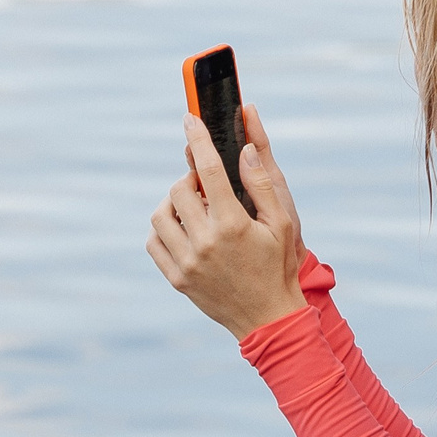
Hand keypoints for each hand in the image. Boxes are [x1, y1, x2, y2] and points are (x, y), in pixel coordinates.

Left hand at [146, 104, 307, 338]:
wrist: (268, 318)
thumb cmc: (278, 266)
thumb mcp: (282, 223)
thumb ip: (261, 184)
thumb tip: (244, 150)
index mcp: (233, 225)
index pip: (208, 170)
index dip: (199, 139)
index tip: (190, 119)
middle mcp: (206, 243)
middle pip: (179, 189)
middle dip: (190, 178)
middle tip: (204, 184)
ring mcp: (188, 263)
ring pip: (161, 215)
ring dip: (174, 203)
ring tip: (195, 208)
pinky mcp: (177, 279)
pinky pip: (154, 243)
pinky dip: (164, 229)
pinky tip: (183, 229)